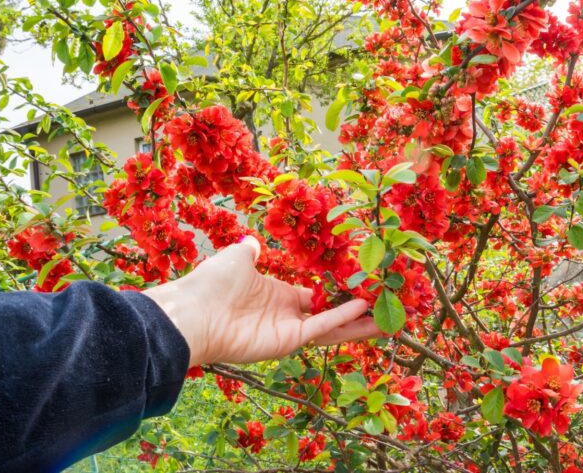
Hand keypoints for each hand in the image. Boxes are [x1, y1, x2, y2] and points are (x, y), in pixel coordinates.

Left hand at [145, 236, 380, 365]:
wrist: (194, 311)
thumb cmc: (213, 282)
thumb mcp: (237, 258)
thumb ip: (251, 251)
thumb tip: (251, 242)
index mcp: (277, 295)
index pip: (315, 297)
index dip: (337, 292)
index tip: (361, 284)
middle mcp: (287, 315)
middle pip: (330, 315)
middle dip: (357, 313)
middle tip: (384, 305)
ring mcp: (289, 330)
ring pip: (333, 327)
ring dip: (359, 323)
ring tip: (388, 317)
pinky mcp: (288, 341)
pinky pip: (320, 327)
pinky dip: (342, 318)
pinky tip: (364, 306)